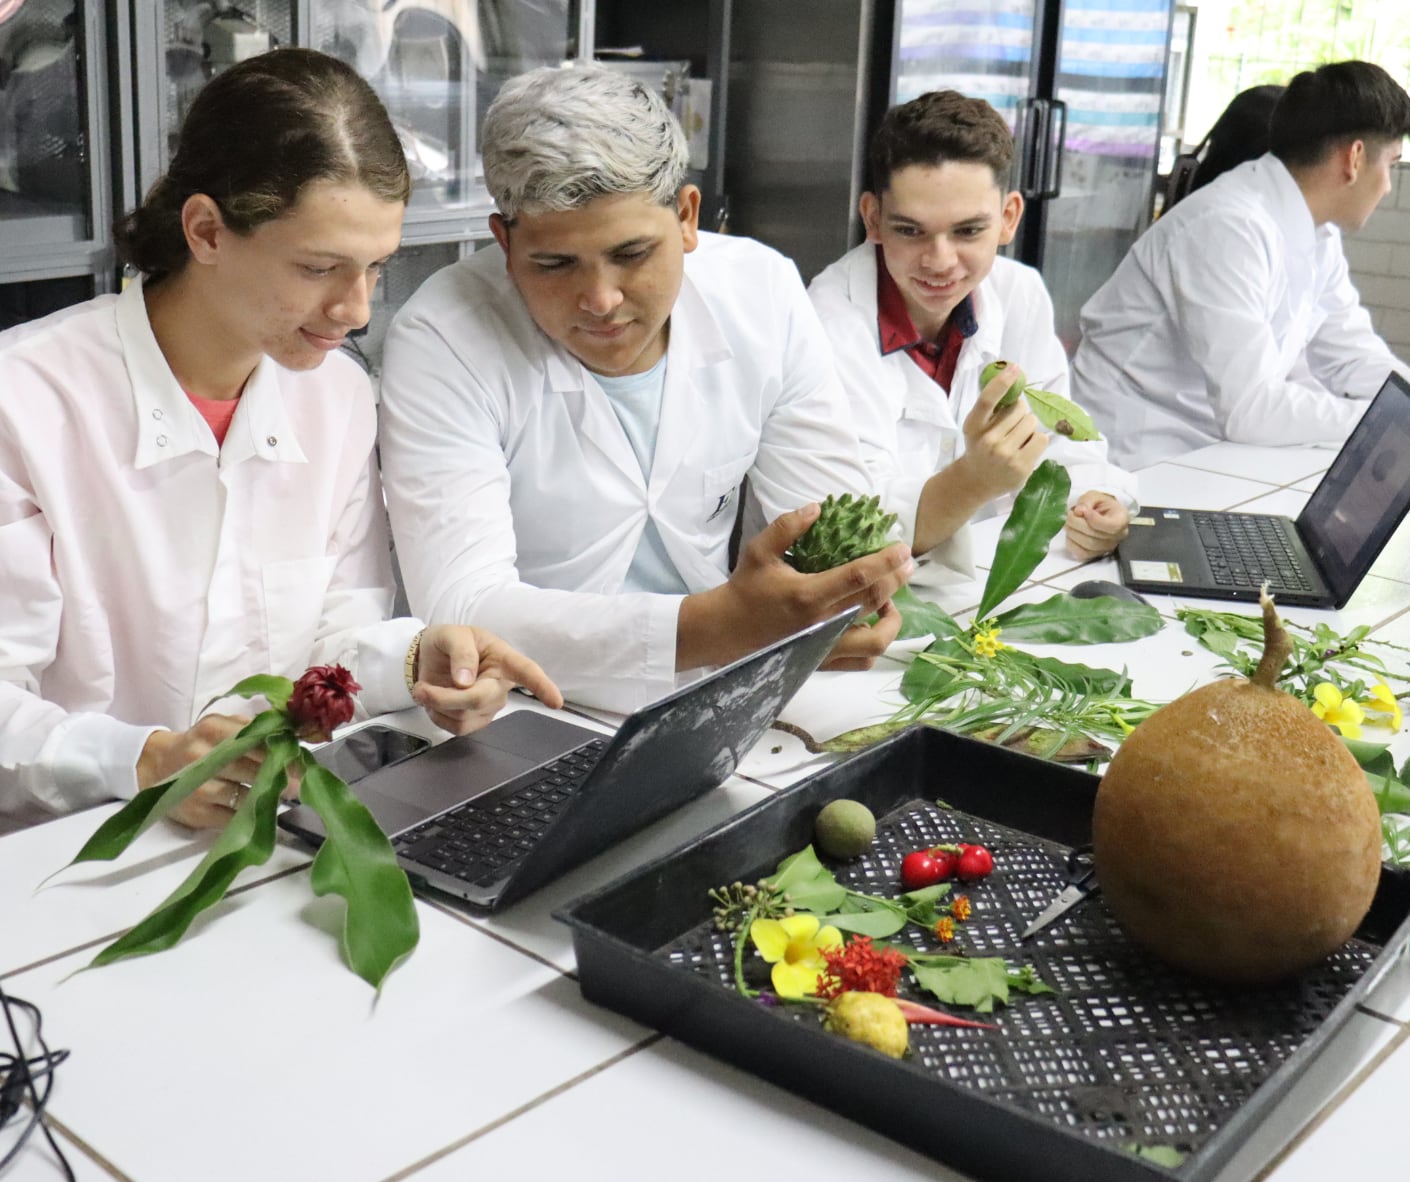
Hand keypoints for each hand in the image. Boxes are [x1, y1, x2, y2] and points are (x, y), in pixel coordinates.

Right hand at [137, 715, 299, 828]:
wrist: (155, 765)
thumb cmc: (200, 744)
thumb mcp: (221, 725)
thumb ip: (253, 727)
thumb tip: (291, 734)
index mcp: (214, 729)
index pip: (257, 741)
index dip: (283, 753)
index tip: (303, 761)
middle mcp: (203, 757)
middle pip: (253, 769)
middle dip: (281, 777)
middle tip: (300, 783)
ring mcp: (198, 788)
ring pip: (245, 795)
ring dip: (268, 797)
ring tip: (284, 795)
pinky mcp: (197, 813)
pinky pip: (233, 817)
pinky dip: (251, 815)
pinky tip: (262, 811)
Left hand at [412, 624, 563, 734]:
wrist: (430, 658)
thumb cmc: (448, 642)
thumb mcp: (451, 634)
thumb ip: (460, 652)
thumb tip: (465, 681)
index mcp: (503, 658)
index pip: (526, 671)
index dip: (542, 686)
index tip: (556, 702)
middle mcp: (501, 685)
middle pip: (481, 699)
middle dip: (447, 697)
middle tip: (422, 689)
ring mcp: (489, 705)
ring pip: (465, 717)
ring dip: (437, 705)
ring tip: (426, 689)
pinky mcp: (475, 720)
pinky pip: (456, 728)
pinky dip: (437, 716)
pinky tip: (435, 702)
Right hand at [677, 503, 913, 669]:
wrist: (728, 631)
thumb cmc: (746, 589)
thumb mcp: (759, 551)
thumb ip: (787, 527)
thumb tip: (818, 507)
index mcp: (809, 595)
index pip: (859, 576)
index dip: (886, 561)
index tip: (903, 549)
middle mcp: (822, 624)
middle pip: (874, 601)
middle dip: (897, 580)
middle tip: (907, 565)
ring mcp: (825, 646)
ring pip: (876, 640)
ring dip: (892, 619)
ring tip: (891, 601)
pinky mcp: (823, 661)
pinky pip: (861, 661)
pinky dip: (875, 645)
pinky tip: (872, 626)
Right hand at [955, 362, 1047, 501]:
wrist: (977, 481)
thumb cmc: (981, 447)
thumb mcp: (977, 427)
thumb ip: (992, 408)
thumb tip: (1013, 376)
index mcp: (973, 426)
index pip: (987, 400)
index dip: (1001, 382)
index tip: (1014, 368)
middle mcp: (988, 440)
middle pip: (1019, 409)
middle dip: (1020, 413)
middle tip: (1011, 427)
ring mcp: (1005, 455)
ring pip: (1032, 422)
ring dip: (1029, 427)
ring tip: (1018, 440)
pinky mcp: (1021, 466)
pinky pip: (1041, 439)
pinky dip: (1037, 440)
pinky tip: (1026, 449)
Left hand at [1065, 491, 1129, 558]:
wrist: (1099, 514)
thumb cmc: (1099, 504)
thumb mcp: (1094, 496)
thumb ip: (1087, 501)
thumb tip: (1079, 511)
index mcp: (1121, 519)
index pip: (1111, 526)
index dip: (1094, 520)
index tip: (1083, 510)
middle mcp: (1118, 536)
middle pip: (1095, 537)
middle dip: (1077, 525)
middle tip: (1068, 515)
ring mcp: (1108, 547)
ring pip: (1088, 546)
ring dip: (1073, 533)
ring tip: (1068, 523)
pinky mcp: (1096, 554)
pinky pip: (1082, 554)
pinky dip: (1072, 543)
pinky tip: (1070, 534)